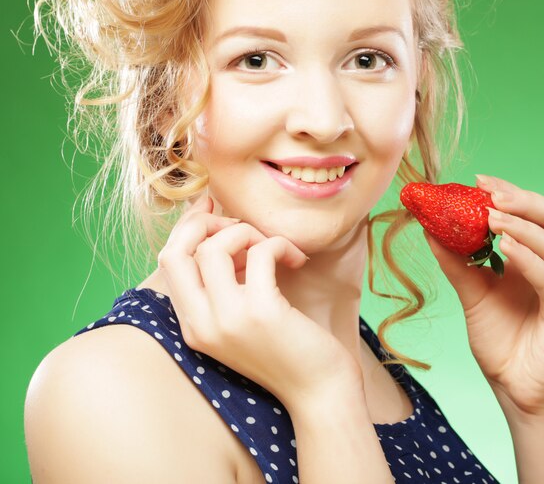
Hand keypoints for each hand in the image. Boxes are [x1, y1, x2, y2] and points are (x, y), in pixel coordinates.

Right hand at [156, 194, 361, 410]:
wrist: (319, 391)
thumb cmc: (285, 349)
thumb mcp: (241, 318)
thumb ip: (222, 284)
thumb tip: (219, 230)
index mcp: (192, 326)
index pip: (169, 262)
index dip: (186, 227)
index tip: (210, 206)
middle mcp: (201, 324)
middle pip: (177, 252)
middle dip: (205, 224)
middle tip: (242, 226)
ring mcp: (228, 320)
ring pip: (214, 248)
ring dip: (247, 234)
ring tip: (272, 247)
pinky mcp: (261, 312)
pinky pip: (259, 253)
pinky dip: (278, 244)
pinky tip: (296, 258)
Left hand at [423, 175, 543, 416]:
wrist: (512, 384)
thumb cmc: (499, 336)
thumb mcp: (471, 290)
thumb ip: (455, 259)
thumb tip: (429, 226)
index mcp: (540, 254)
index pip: (531, 211)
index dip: (507, 191)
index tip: (476, 180)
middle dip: (520, 198)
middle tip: (488, 192)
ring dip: (521, 223)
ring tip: (490, 215)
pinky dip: (529, 257)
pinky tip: (505, 247)